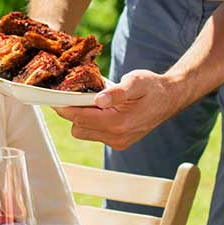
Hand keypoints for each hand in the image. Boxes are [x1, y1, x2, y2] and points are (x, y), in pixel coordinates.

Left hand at [58, 67, 177, 149]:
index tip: (53, 96)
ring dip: (82, 117)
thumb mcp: (136, 82)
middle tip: (77, 94)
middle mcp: (117, 137)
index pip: (80, 118)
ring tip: (91, 101)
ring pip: (83, 132)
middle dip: (73, 111)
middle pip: (78, 127)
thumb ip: (117, 92)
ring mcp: (118, 142)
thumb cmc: (152, 87)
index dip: (64, 107)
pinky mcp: (119, 143)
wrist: (170, 98)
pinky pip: (94, 134)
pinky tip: (100, 109)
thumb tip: (98, 99)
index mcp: (119, 124)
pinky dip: (91, 122)